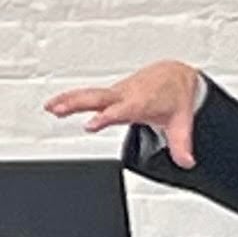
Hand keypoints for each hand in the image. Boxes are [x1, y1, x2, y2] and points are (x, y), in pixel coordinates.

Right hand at [47, 59, 207, 166]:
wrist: (175, 75)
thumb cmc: (175, 95)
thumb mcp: (182, 121)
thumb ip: (181, 143)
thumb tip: (187, 161)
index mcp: (141, 102)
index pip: (122, 110)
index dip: (106, 116)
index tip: (91, 123)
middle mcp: (127, 95)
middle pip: (99, 98)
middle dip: (79, 103)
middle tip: (59, 110)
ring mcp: (118, 92)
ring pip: (91, 93)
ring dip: (69, 99)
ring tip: (50, 107)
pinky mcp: (112, 92)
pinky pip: (90, 93)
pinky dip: (72, 97)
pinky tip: (56, 104)